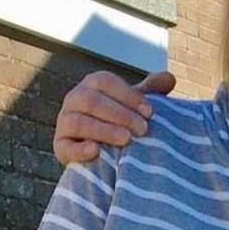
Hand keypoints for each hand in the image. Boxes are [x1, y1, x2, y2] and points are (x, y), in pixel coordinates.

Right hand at [53, 71, 175, 163]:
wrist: (104, 151)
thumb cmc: (122, 121)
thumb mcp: (135, 105)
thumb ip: (150, 91)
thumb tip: (168, 78)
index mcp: (93, 85)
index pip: (106, 82)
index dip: (128, 96)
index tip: (150, 112)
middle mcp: (75, 99)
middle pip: (92, 101)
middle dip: (120, 114)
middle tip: (142, 129)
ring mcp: (64, 123)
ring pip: (79, 122)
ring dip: (104, 130)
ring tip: (126, 140)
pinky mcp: (60, 146)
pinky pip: (65, 146)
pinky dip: (79, 149)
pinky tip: (95, 151)